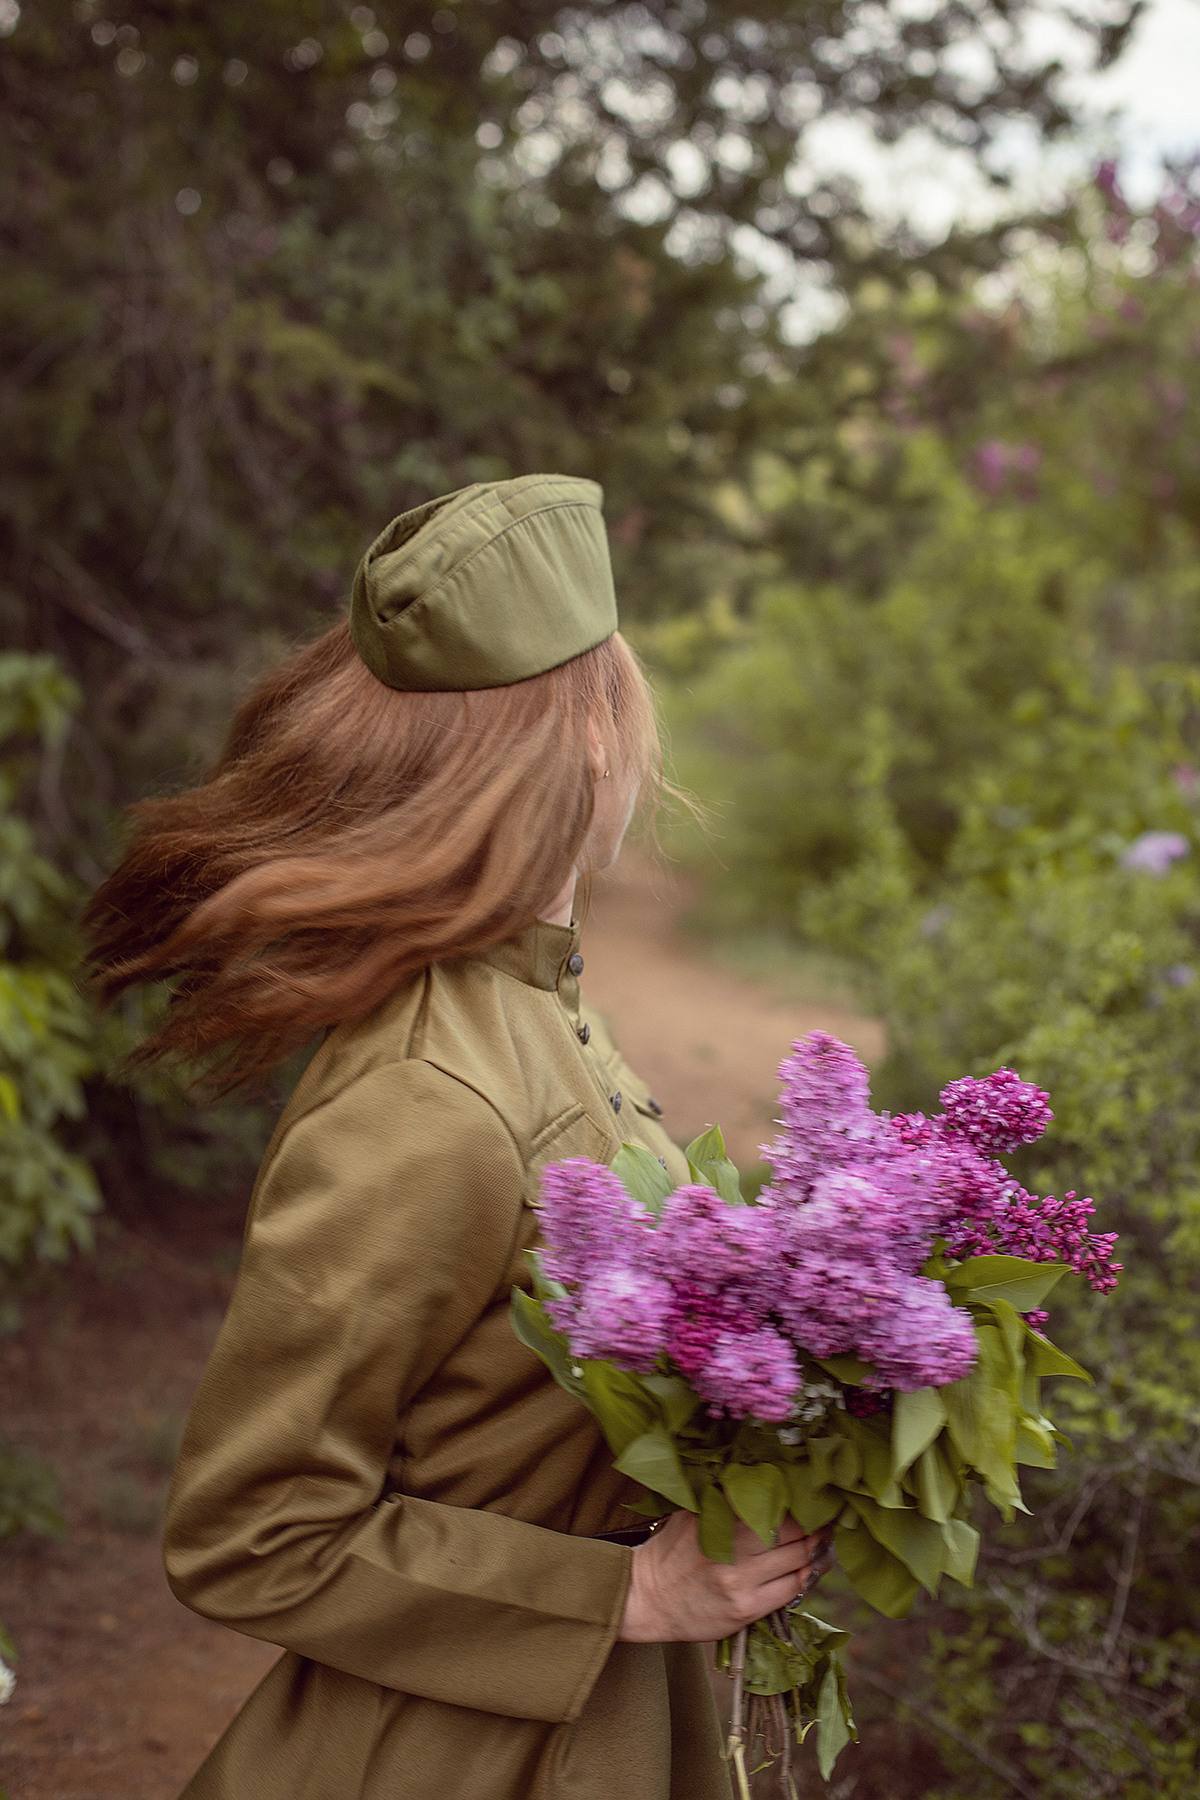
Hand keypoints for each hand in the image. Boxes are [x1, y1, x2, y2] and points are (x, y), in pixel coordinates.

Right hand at [617, 1511, 832, 1643]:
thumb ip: (725, 1501)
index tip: (813, 1498)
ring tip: (824, 1545)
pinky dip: (803, 1578)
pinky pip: (789, 1590)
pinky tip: (808, 1571)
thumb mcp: (693, 1515)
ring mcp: (740, 1579)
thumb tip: (763, 1484)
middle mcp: (732, 1545)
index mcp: (720, 1516)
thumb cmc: (671, 1553)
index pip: (774, 1502)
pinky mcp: (745, 1608)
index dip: (799, 1501)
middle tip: (827, 1522)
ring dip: (817, 1553)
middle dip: (815, 1527)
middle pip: (793, 1530)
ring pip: (797, 1560)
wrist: (645, 1598)